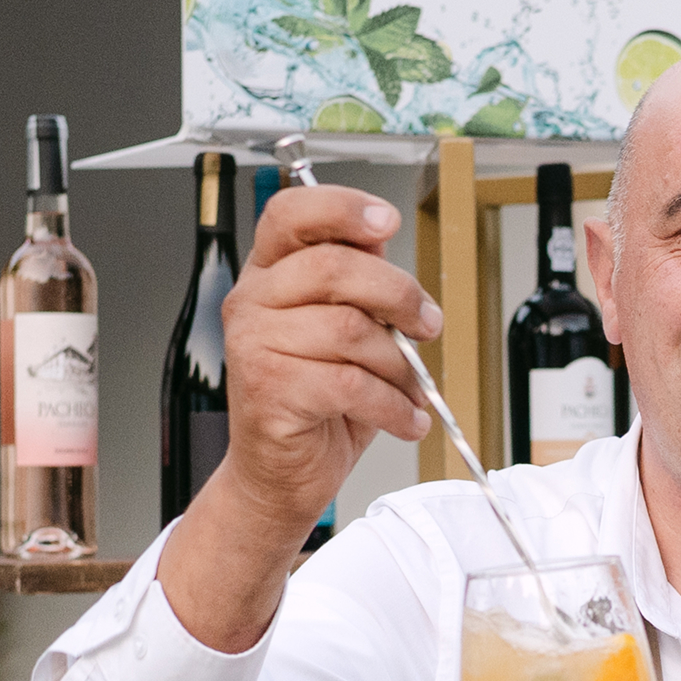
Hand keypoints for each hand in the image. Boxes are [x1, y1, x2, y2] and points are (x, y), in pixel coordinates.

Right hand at [218, 185, 437, 534]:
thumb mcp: (346, 333)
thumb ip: (359, 286)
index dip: (341, 207)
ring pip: (351, 330)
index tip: (388, 221)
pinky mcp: (270, 391)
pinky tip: (405, 419)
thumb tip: (383, 241)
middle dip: (400, 295)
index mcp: (270, 275)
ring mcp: (255, 345)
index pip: (291, 215)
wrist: (282, 473)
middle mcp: (253, 302)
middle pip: (336, 267)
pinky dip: (393, 406)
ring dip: (400, 365)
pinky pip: (352, 384)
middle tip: (427, 325)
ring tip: (412, 390)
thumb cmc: (318, 401)